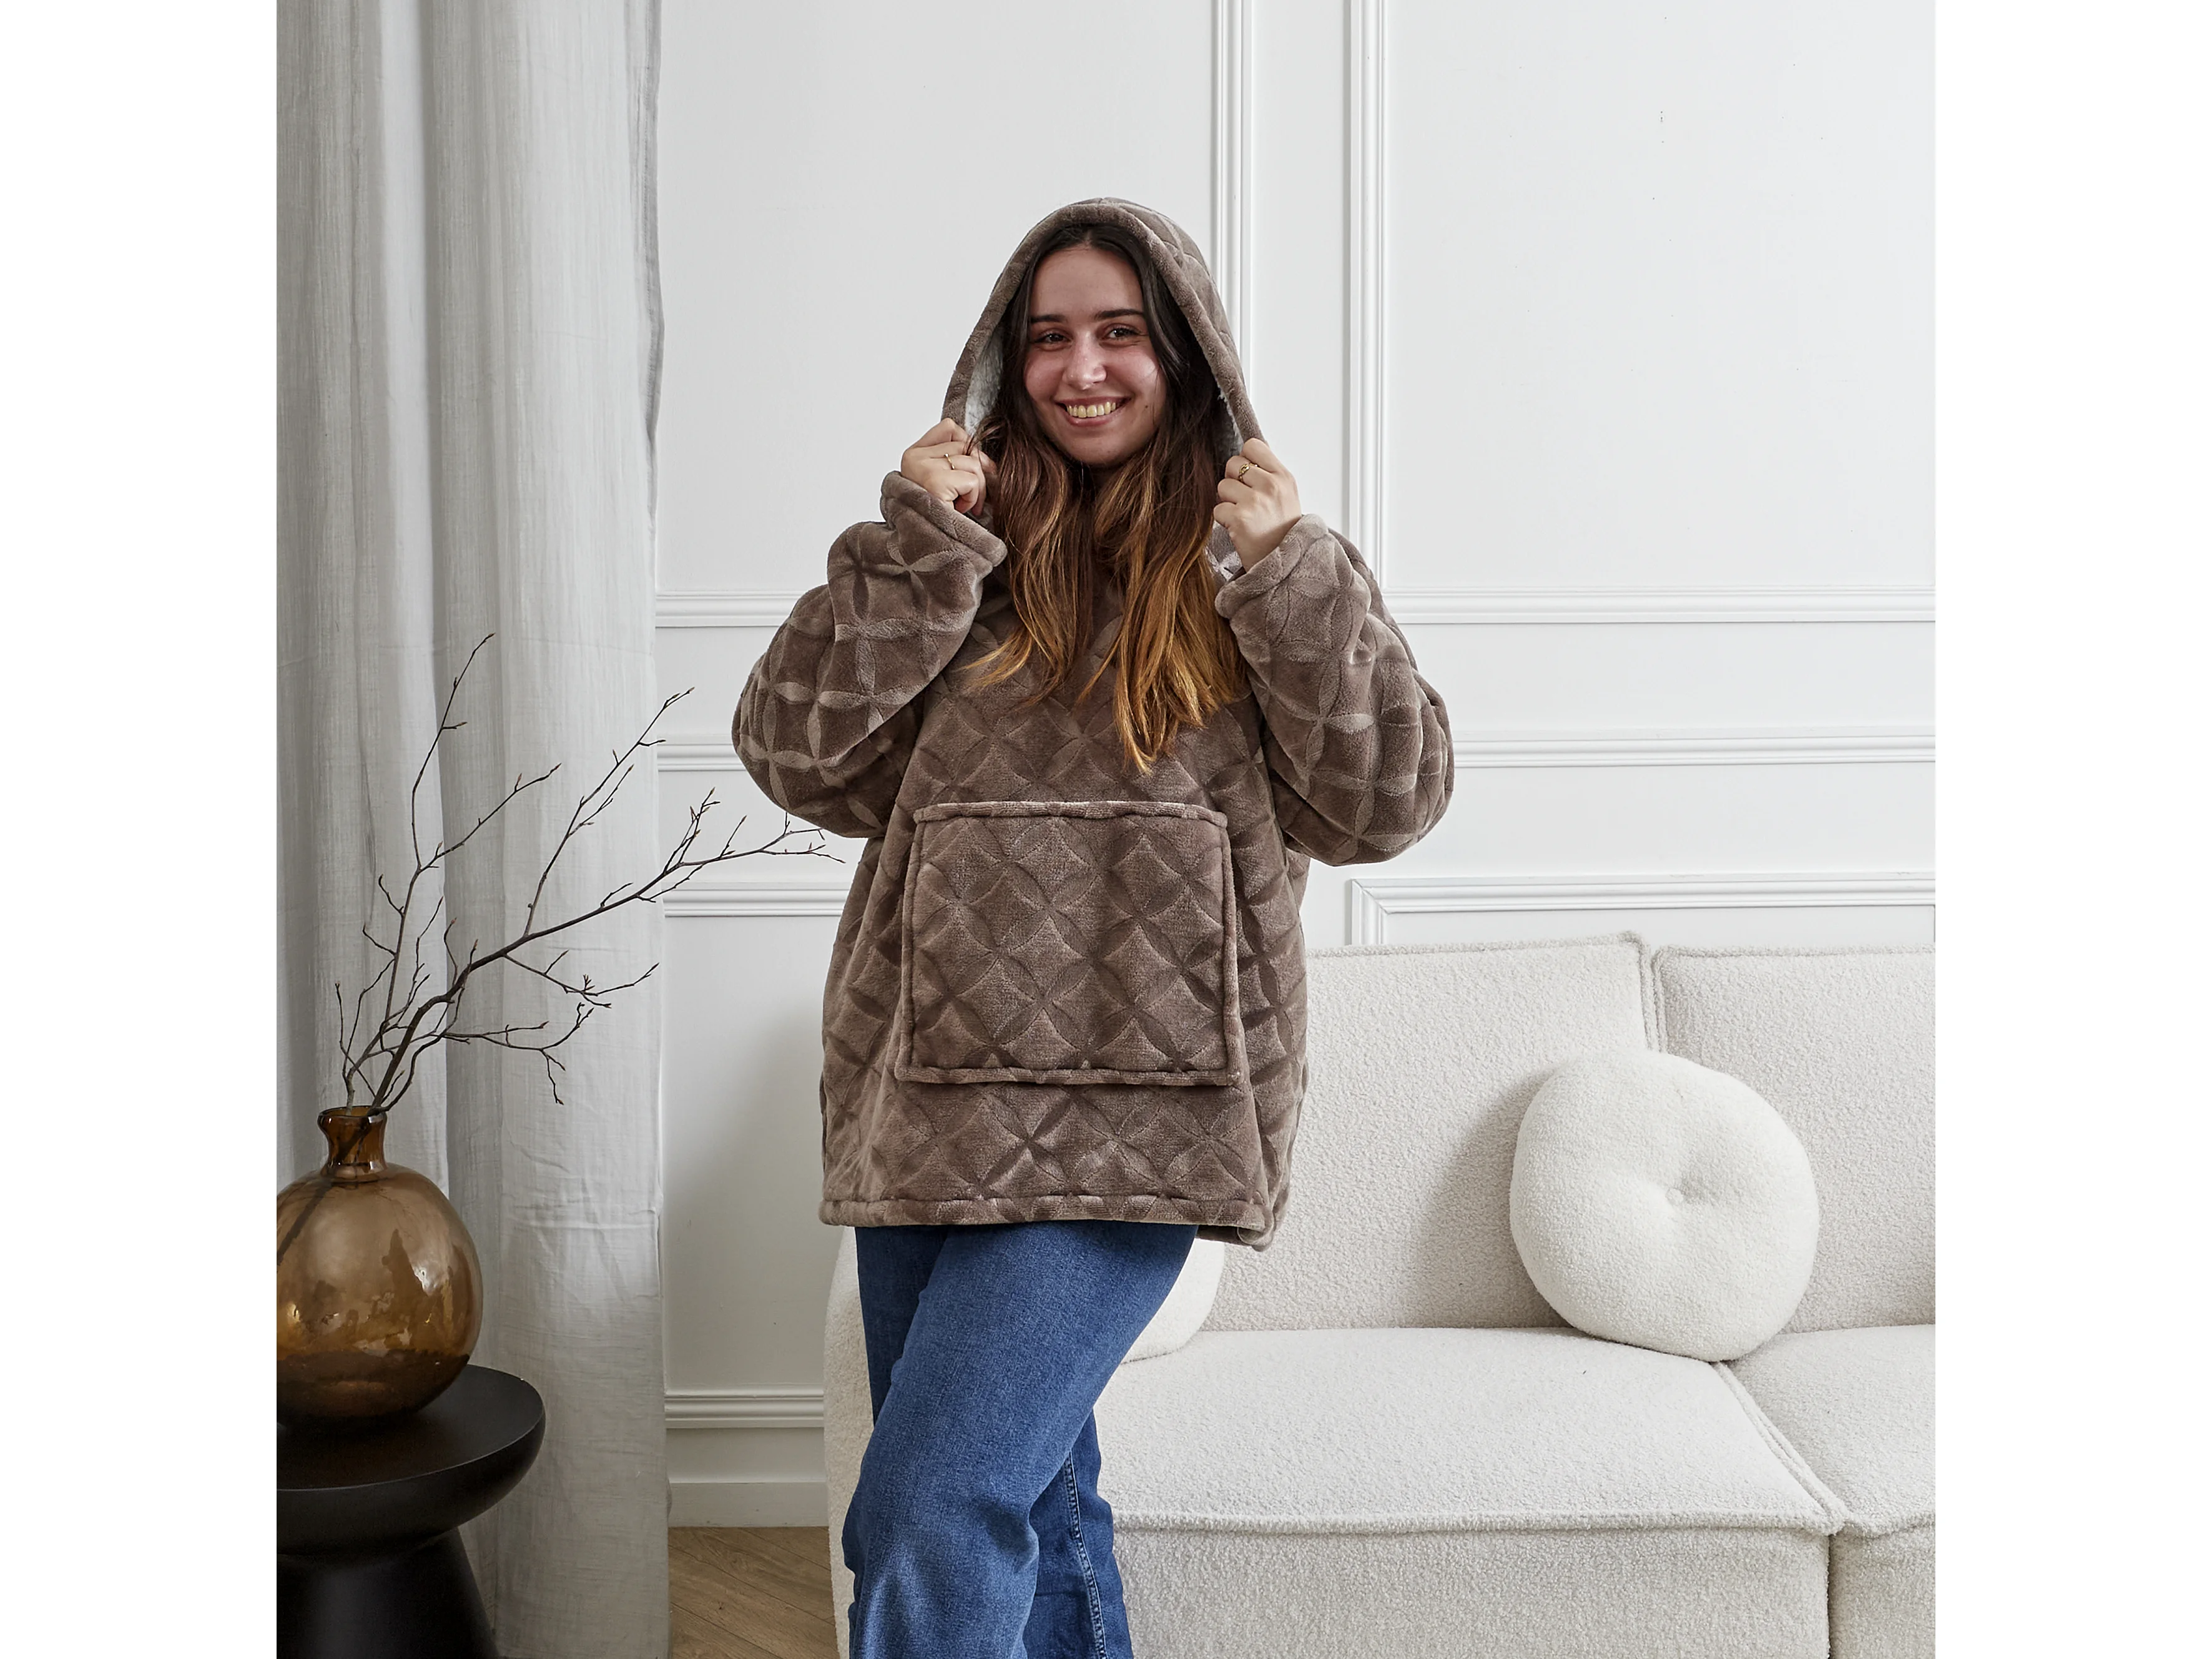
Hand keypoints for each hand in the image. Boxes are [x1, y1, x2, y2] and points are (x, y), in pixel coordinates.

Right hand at [900, 418, 995, 516]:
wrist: (926, 550)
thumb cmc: (937, 517)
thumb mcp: (941, 482)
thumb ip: (955, 461)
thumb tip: (987, 459)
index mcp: (912, 455)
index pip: (949, 428)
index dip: (967, 446)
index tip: (966, 472)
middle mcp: (914, 458)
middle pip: (966, 446)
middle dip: (977, 473)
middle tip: (970, 497)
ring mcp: (923, 469)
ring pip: (973, 462)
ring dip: (977, 489)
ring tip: (963, 506)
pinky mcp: (935, 483)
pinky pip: (972, 481)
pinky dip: (974, 498)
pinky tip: (960, 511)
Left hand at [1213, 438, 1299, 566]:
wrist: (1286, 565)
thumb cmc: (1283, 531)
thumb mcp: (1287, 495)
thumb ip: (1269, 473)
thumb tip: (1247, 454)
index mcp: (1283, 477)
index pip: (1253, 446)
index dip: (1245, 459)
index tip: (1249, 476)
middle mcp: (1271, 485)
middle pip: (1233, 464)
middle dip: (1233, 481)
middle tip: (1246, 501)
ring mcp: (1255, 502)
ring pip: (1222, 486)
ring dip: (1227, 502)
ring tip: (1245, 517)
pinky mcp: (1239, 519)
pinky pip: (1217, 509)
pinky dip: (1224, 520)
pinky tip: (1240, 529)